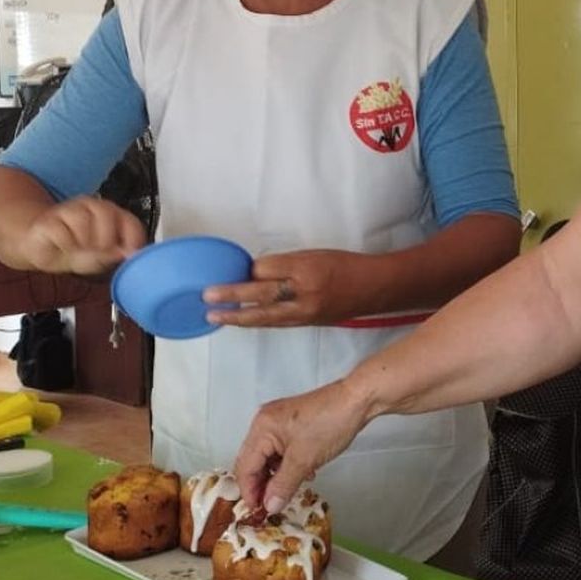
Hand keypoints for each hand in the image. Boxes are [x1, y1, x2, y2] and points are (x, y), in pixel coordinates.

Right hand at [17, 197, 144, 275]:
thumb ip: (112, 256)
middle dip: (105, 241)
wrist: (43, 250)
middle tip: (96, 253)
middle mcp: (93, 207)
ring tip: (77, 250)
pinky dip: (64, 245)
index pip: (131, 223)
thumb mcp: (98, 260)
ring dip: (83, 243)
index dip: (132, 241)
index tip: (127, 255)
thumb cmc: (76, 252)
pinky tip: (63, 247)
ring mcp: (69, 209)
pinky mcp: (48, 219)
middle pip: (106, 214)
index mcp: (114, 215)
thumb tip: (125, 254)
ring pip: (82, 220)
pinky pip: (61, 231)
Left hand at [204, 249, 368, 327]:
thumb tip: (254, 272)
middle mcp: (305, 293)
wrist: (373, 288)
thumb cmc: (344, 265)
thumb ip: (284, 264)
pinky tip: (240, 320)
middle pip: (262, 295)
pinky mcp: (307, 324)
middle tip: (207, 297)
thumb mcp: (314, 255)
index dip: (249, 270)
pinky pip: (275, 323)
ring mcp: (305, 312)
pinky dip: (255, 322)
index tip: (235, 268)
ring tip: (214, 316)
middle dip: (232, 297)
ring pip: (265, 316)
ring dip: (237, 316)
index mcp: (306, 269)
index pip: (268, 270)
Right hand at [234, 377, 368, 514]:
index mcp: (262, 428)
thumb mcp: (304, 460)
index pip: (245, 467)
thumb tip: (270, 505)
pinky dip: (287, 464)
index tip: (258, 512)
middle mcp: (265, 422)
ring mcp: (278, 421)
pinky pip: (281, 449)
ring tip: (288, 491)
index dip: (250, 492)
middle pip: (253, 461)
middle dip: (261, 485)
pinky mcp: (293, 423)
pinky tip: (301, 474)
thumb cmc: (331, 423)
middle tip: (271, 506)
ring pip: (268, 457)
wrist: (358, 400)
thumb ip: (283, 485)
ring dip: (276, 476)